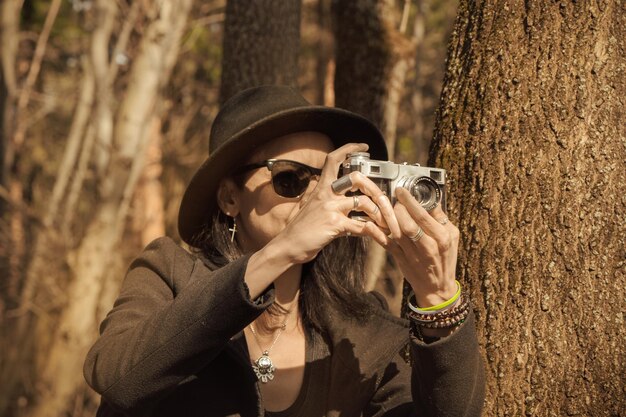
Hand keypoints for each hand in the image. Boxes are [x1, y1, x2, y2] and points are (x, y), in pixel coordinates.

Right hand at [271, 143, 398, 263]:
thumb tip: (331, 192)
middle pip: (357, 179)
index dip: (349, 149)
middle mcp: (326, 194)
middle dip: (377, 190)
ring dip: (381, 216)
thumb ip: (324, 198)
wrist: (288, 246)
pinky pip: (363, 226)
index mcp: (321, 188)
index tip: (364, 147)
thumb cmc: (301, 230)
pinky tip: (382, 239)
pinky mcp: (335, 224)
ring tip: (388, 226)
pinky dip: (377, 234)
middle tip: (386, 203)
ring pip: (365, 203)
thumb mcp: (310, 206)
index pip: (333, 159)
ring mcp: (330, 208)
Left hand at [385, 187, 458, 307]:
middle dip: (398, 208)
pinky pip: (386, 244)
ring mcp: (412, 254)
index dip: (411, 201)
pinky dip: (376, 234)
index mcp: (442, 238)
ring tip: (385, 205)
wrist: (437, 287)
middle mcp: (427, 246)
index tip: (402, 190)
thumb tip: (431, 198)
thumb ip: (441, 218)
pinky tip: (369, 224)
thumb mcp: (452, 237)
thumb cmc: (445, 258)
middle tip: (395, 200)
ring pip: (397, 232)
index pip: (424, 216)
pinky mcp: (400, 259)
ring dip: (388, 217)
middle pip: (408, 224)